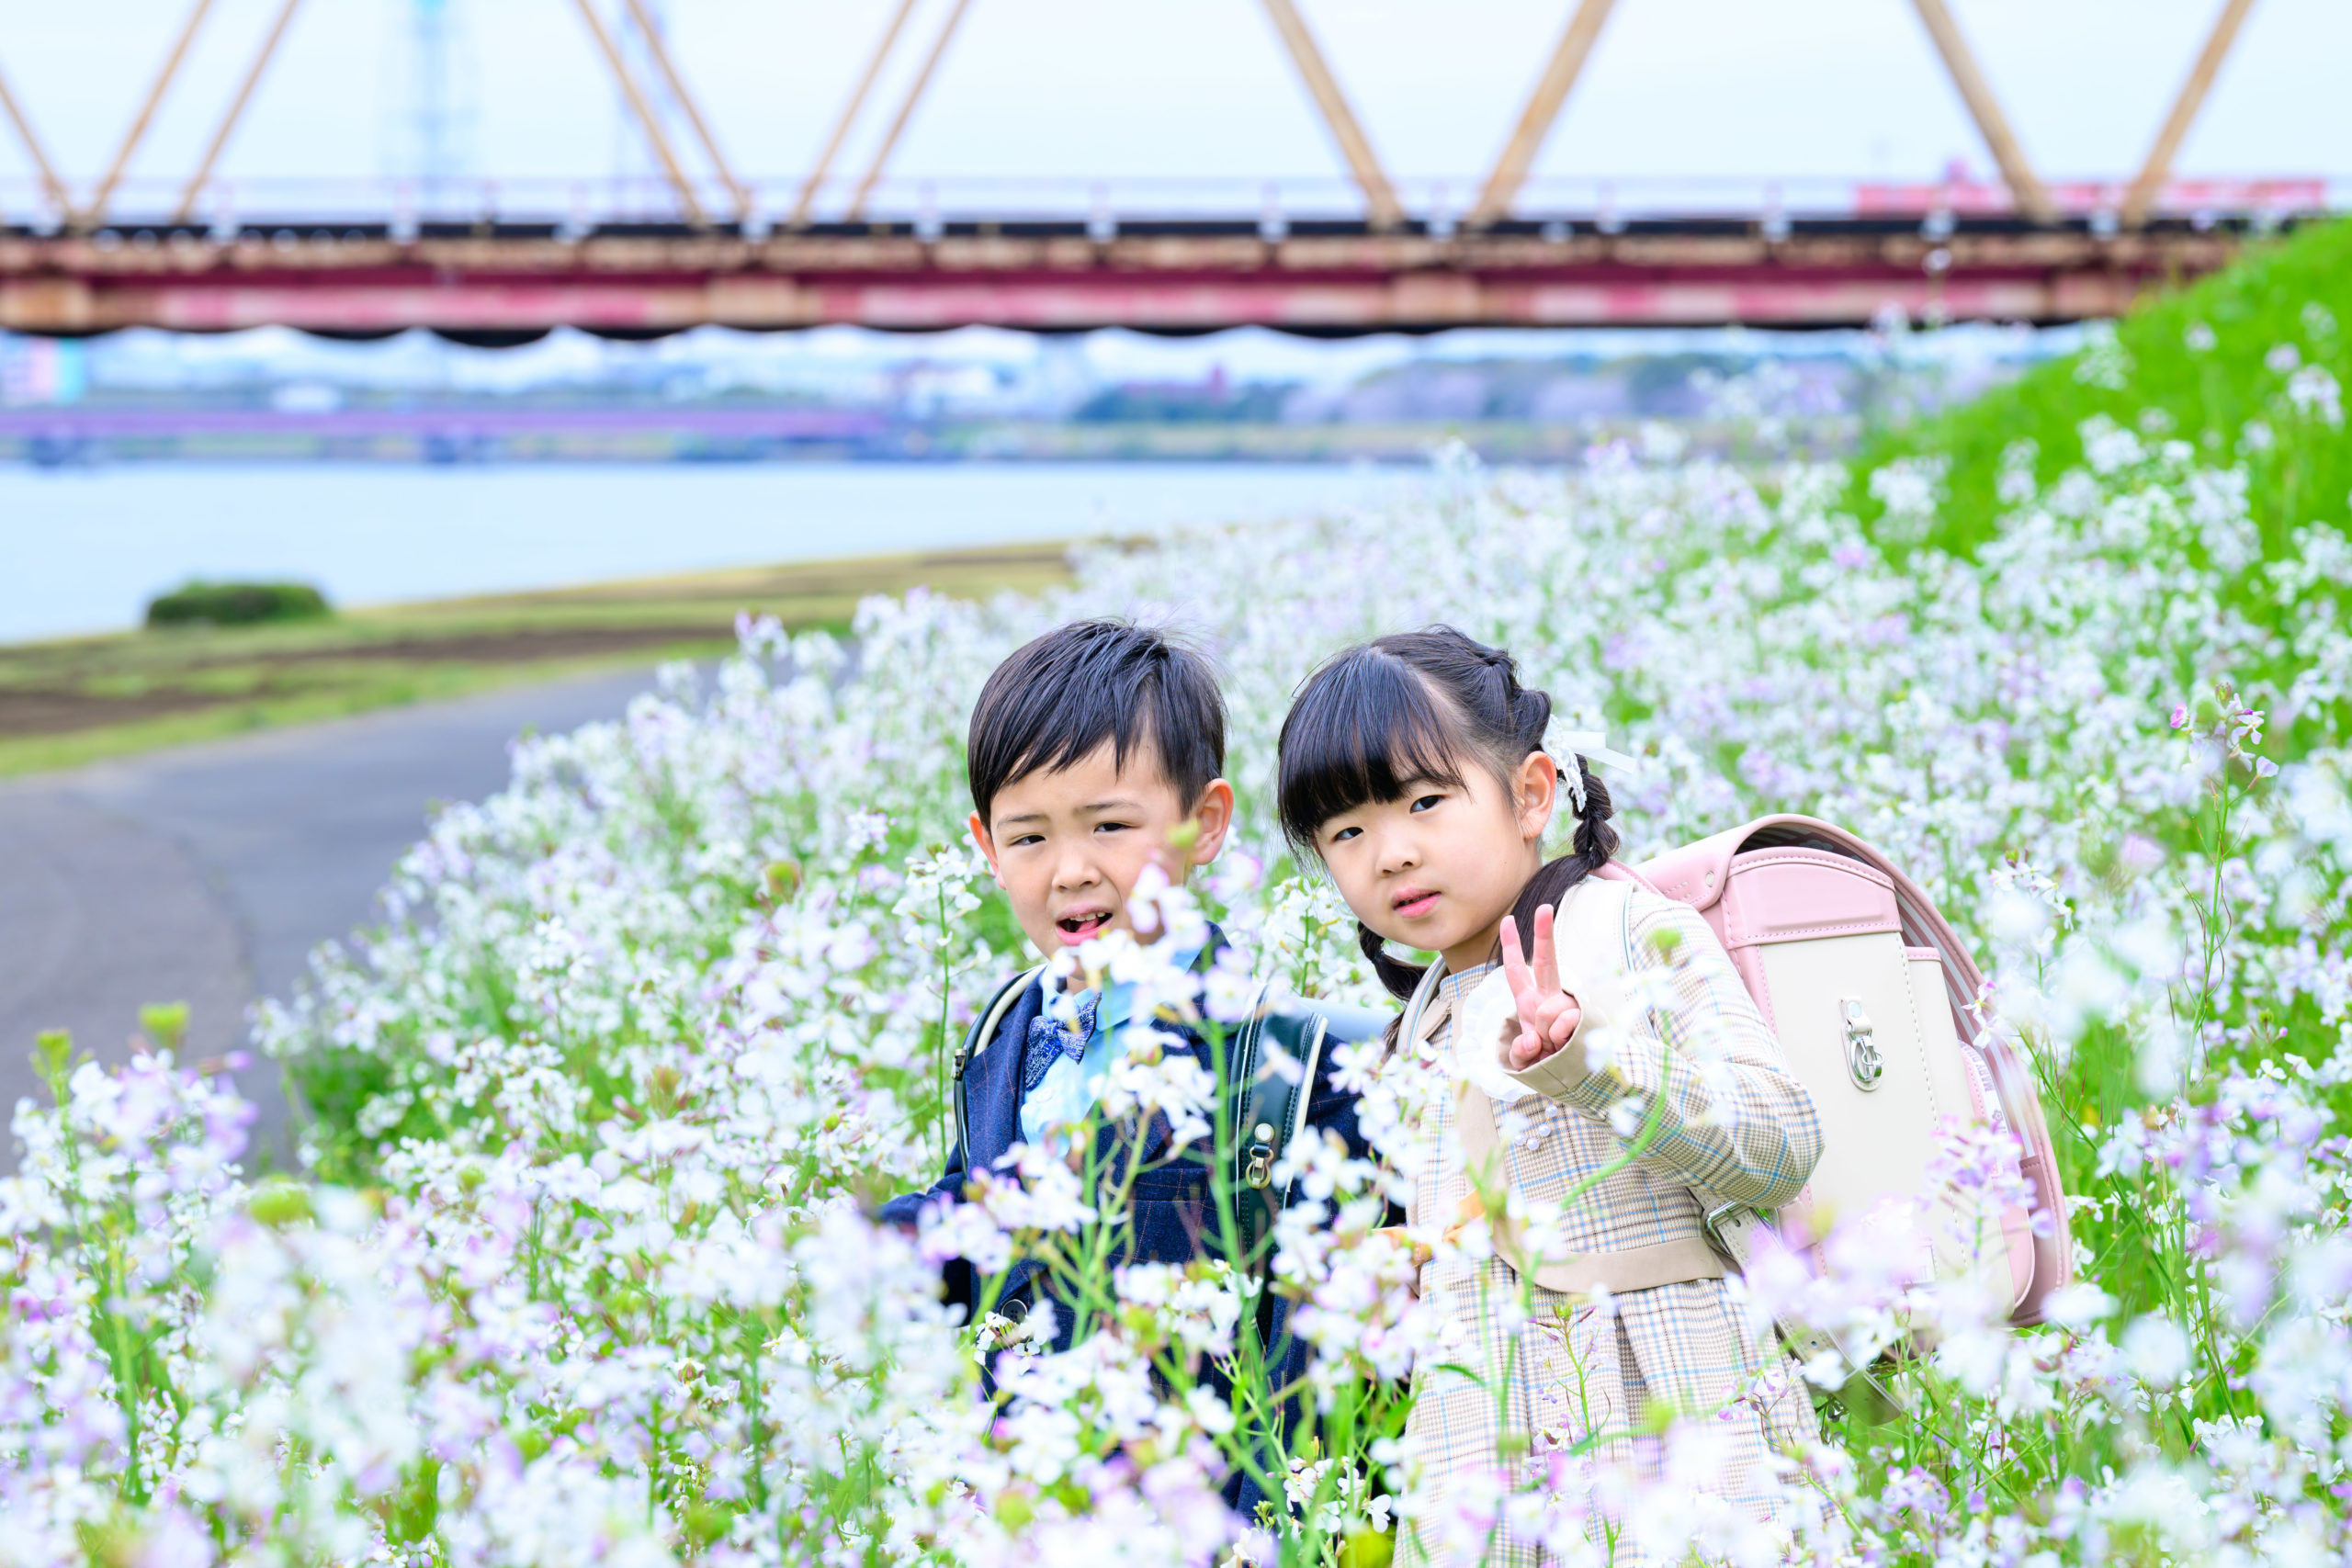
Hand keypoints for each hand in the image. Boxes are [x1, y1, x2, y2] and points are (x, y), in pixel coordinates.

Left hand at [1497, 904, 1582, 1069]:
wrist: (1573, 1076)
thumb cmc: (1545, 1061)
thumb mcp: (1524, 1058)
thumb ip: (1520, 1052)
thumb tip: (1532, 1040)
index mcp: (1530, 1000)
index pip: (1517, 971)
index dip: (1511, 946)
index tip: (1508, 919)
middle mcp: (1549, 997)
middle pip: (1546, 962)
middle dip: (1544, 934)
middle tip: (1545, 907)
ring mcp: (1566, 1007)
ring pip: (1545, 1012)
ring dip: (1545, 1037)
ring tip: (1553, 1046)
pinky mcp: (1581, 1019)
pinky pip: (1560, 1026)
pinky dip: (1558, 1042)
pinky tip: (1564, 1046)